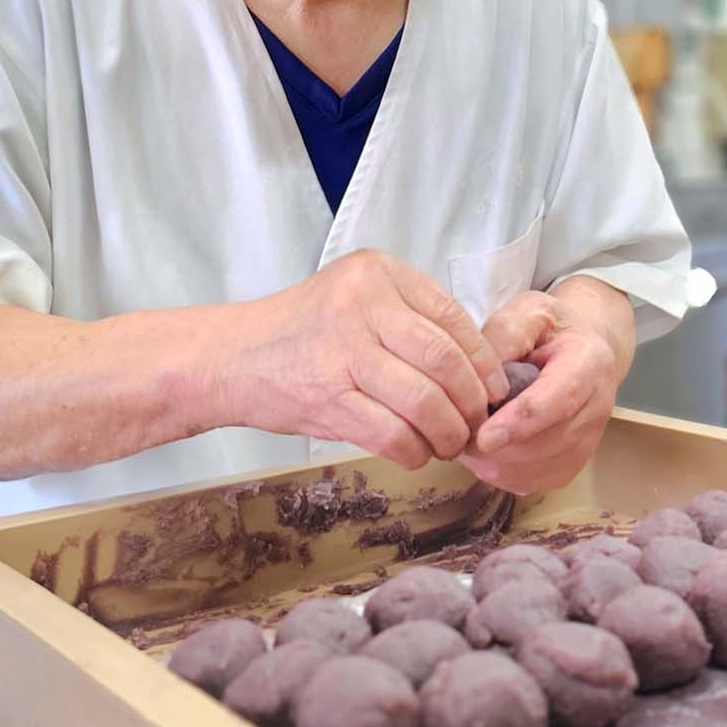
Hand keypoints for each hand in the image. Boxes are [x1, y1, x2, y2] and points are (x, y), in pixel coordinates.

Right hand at [220, 250, 508, 469]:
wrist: (232, 357)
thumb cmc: (303, 331)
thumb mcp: (356, 299)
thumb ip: (408, 317)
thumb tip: (475, 365)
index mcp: (377, 273)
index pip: (451, 318)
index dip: (482, 361)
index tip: (494, 388)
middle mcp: (362, 304)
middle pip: (444, 360)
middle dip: (471, 401)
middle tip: (476, 422)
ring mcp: (342, 350)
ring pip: (423, 401)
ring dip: (447, 432)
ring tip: (449, 443)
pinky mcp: (326, 397)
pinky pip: (391, 433)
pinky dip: (413, 450)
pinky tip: (416, 453)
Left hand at [460, 279, 633, 494]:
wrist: (581, 350)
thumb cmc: (548, 329)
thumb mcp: (527, 311)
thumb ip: (504, 335)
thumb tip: (478, 376)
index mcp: (590, 362)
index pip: (560, 399)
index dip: (522, 421)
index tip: (484, 436)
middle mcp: (598, 407)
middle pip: (545, 444)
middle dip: (496, 446)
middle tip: (458, 428)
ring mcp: (588, 442)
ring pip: (535, 470)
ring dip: (493, 461)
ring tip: (470, 434)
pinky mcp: (571, 466)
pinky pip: (531, 482)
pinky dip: (500, 472)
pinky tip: (487, 449)